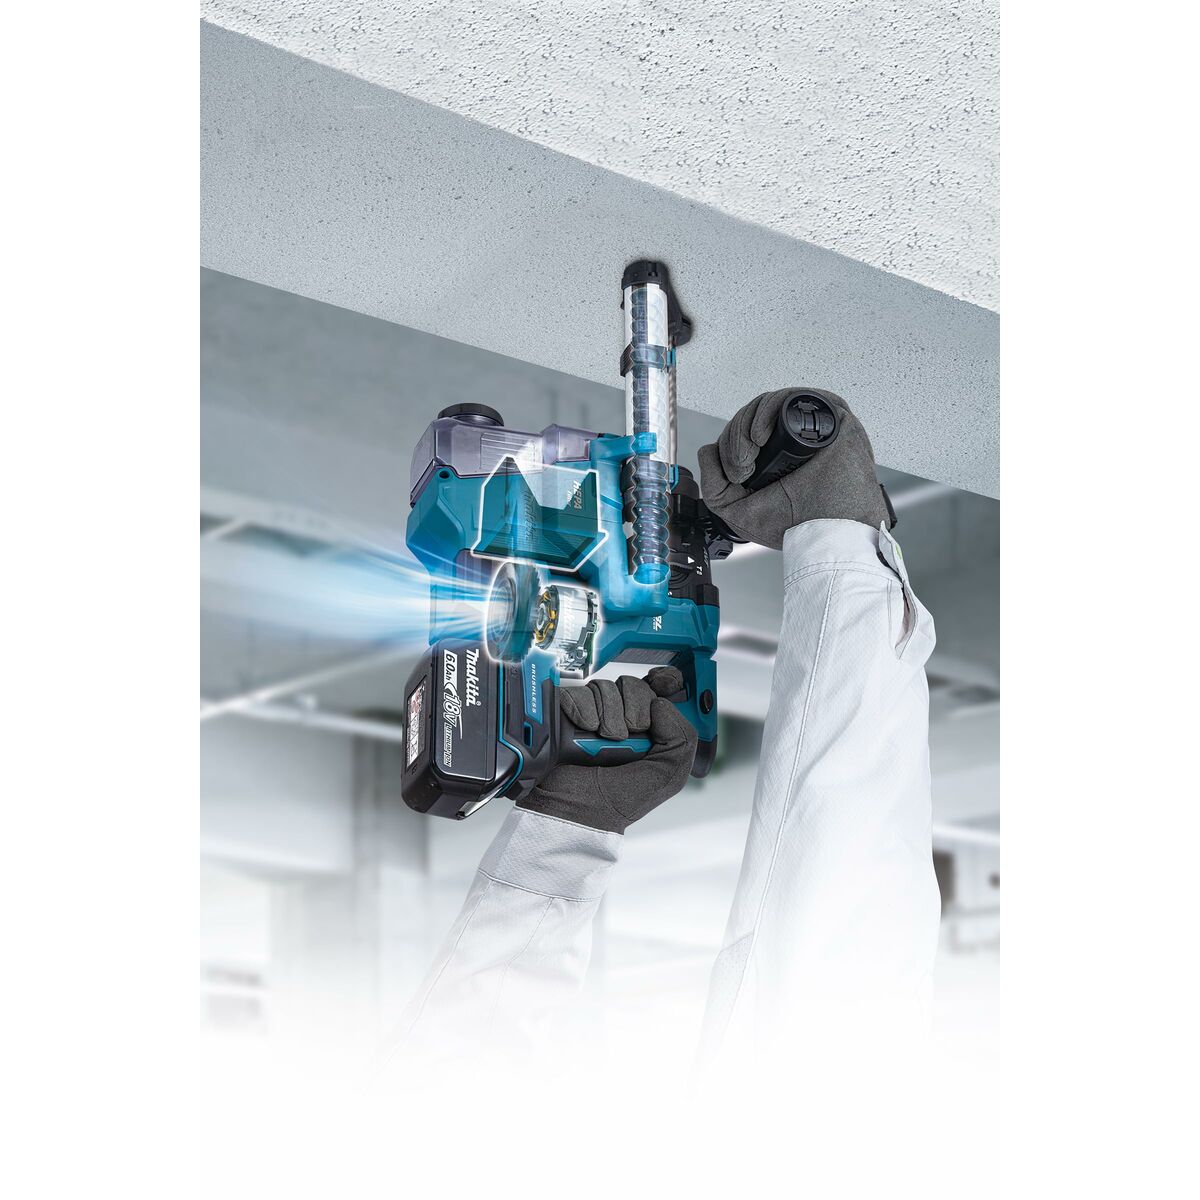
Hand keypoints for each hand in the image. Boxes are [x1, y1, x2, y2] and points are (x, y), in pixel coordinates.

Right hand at [517, 667, 697, 833]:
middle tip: (628, 737)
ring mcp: (595, 711)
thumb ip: (682, 738)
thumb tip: (660, 703)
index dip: (666, 680)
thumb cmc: (620, 799)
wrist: (577, 809)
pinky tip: (585, 730)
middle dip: (635, 711)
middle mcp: (623, 716)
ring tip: (604, 741)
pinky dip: (584, 711)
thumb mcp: (668, 775)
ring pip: (608, 687)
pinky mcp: (568, 709)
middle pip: (635, 685)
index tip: (665, 682)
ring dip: (609, 717)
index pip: (662, 687)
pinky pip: (581, 691)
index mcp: (651, 728)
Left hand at [697, 388, 889, 549]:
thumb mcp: (736, 510)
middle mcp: (792, 439)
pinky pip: (790, 399)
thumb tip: (708, 451)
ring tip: (747, 457)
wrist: (826, 534)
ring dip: (745, 427)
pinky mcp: (829, 417)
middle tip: (739, 467)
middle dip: (734, 438)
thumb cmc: (795, 525)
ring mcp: (811, 427)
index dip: (730, 445)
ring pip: (766, 404)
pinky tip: (758, 437)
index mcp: (774, 457)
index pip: (744, 432)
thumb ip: (713, 486)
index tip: (734, 474)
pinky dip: (766, 412)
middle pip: (751, 417)